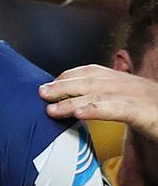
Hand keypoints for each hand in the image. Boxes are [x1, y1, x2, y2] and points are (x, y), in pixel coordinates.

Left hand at [40, 64, 157, 139]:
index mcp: (126, 80)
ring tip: (49, 107)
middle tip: (40, 92)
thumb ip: (112, 101)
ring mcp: (139, 97)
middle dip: (63, 85)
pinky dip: (95, 109)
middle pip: (90, 79)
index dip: (69, 76)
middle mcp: (130, 84)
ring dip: (71, 99)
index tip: (49, 83)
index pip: (92, 71)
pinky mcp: (146, 113)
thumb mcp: (134, 105)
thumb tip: (83, 104)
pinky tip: (78, 114)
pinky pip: (117, 109)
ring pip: (98, 93)